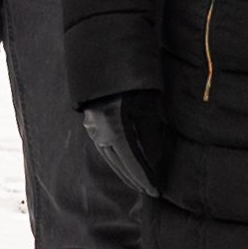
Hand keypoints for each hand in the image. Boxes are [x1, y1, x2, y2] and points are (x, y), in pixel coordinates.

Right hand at [80, 92, 168, 207]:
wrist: (110, 56)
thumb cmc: (137, 82)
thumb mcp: (150, 109)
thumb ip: (150, 139)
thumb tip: (154, 163)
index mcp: (116, 129)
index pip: (134, 163)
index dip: (146, 179)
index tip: (156, 191)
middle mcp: (100, 132)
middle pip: (119, 164)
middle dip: (135, 179)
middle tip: (149, 190)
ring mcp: (93, 127)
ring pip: (109, 157)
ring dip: (123, 171)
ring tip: (136, 182)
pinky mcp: (90, 121)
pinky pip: (103, 147)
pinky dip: (115, 158)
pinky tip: (122, 163)